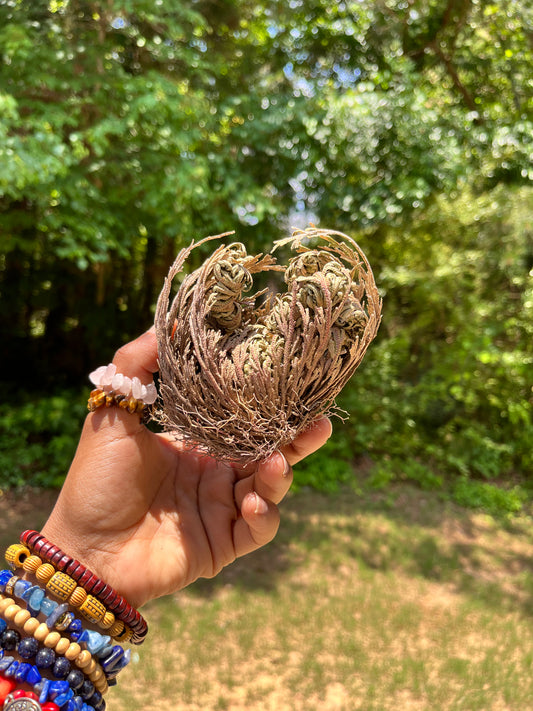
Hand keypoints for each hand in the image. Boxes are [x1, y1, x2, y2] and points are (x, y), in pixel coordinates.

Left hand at [41, 329, 331, 607]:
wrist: (84, 550)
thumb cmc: (96, 482)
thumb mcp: (113, 415)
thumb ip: (136, 366)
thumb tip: (169, 322)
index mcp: (195, 443)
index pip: (241, 419)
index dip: (266, 403)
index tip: (289, 380)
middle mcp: (215, 473)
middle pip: (268, 450)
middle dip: (296, 438)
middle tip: (318, 421)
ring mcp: (222, 509)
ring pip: (270, 486)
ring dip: (282, 473)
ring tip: (278, 462)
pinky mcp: (225, 543)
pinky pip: (259, 529)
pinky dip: (264, 516)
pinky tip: (253, 503)